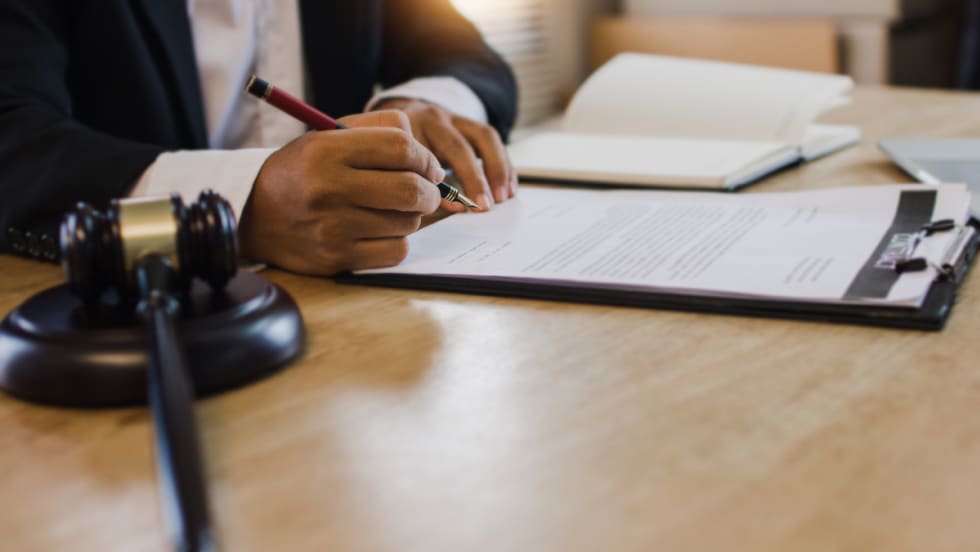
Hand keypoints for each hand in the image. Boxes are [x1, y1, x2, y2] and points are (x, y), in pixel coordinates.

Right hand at [238, 110, 443, 274]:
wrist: (253, 213)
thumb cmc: (303, 171)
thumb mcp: (328, 136)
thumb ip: (379, 129)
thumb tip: (428, 158)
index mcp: (326, 149)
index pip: (400, 147)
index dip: (426, 158)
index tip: (429, 168)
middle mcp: (328, 188)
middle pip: (410, 189)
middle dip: (430, 191)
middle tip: (427, 192)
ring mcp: (332, 227)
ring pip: (407, 222)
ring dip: (412, 216)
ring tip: (394, 209)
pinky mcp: (337, 258)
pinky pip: (395, 251)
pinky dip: (397, 241)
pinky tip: (381, 231)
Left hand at [373, 98, 516, 211]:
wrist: (403, 111)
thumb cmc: (398, 150)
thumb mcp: (399, 164)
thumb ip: (421, 186)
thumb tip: (456, 207)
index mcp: (407, 130)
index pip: (426, 158)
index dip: (444, 184)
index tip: (461, 206)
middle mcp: (433, 120)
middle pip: (458, 146)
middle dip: (475, 178)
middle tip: (485, 206)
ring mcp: (454, 117)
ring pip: (483, 136)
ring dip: (498, 168)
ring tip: (504, 196)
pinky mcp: (471, 122)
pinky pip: (493, 139)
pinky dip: (504, 164)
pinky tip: (510, 186)